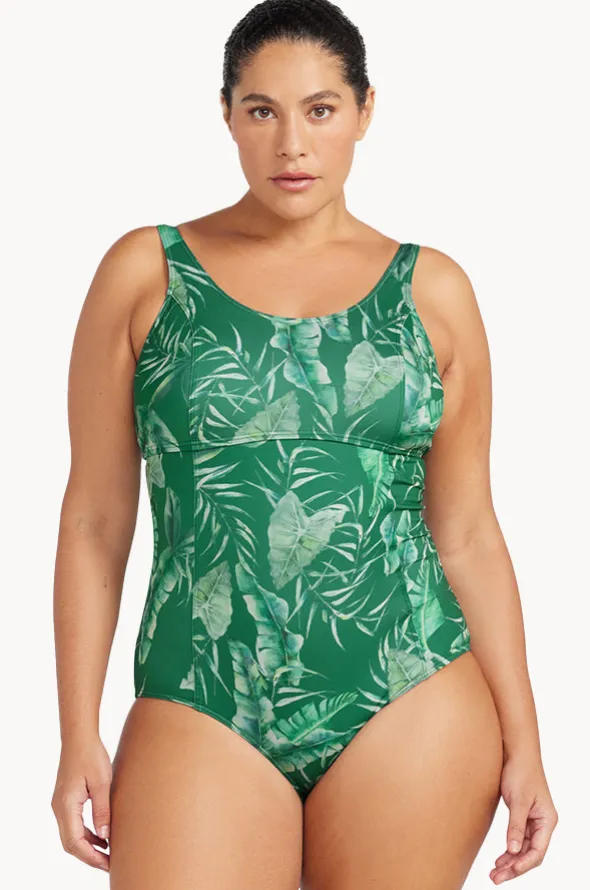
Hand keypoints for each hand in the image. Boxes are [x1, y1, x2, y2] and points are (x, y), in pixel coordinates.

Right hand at [51, 734, 111, 871]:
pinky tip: (102, 836)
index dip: (91, 857)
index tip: (107, 863)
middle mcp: (59, 808)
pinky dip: (86, 834)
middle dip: (89, 856)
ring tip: (108, 853)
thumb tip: (104, 837)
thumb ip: (102, 811)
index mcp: (66, 806)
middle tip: (109, 863)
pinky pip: (73, 824)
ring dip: (88, 846)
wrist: (79, 737)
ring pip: (71, 835)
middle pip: (70, 843)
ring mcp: (61, 804)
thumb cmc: (91, 755)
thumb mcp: (102, 783)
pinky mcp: (66, 800)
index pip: (75, 842)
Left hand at [490, 752, 557, 882]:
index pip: (538, 851)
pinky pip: (519, 839)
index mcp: (547, 820)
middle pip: (531, 854)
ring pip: (524, 849)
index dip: (523, 864)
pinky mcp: (523, 816)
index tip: (507, 872)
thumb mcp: (518, 801)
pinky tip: (500, 858)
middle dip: (514, 868)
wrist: (516, 753)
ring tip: (495, 873)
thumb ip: (516, 826)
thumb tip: (513, 850)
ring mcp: (533, 820)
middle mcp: (543, 823)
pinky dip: (510, 850)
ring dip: (511, 862)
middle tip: (495, 878)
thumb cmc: (521, 772)